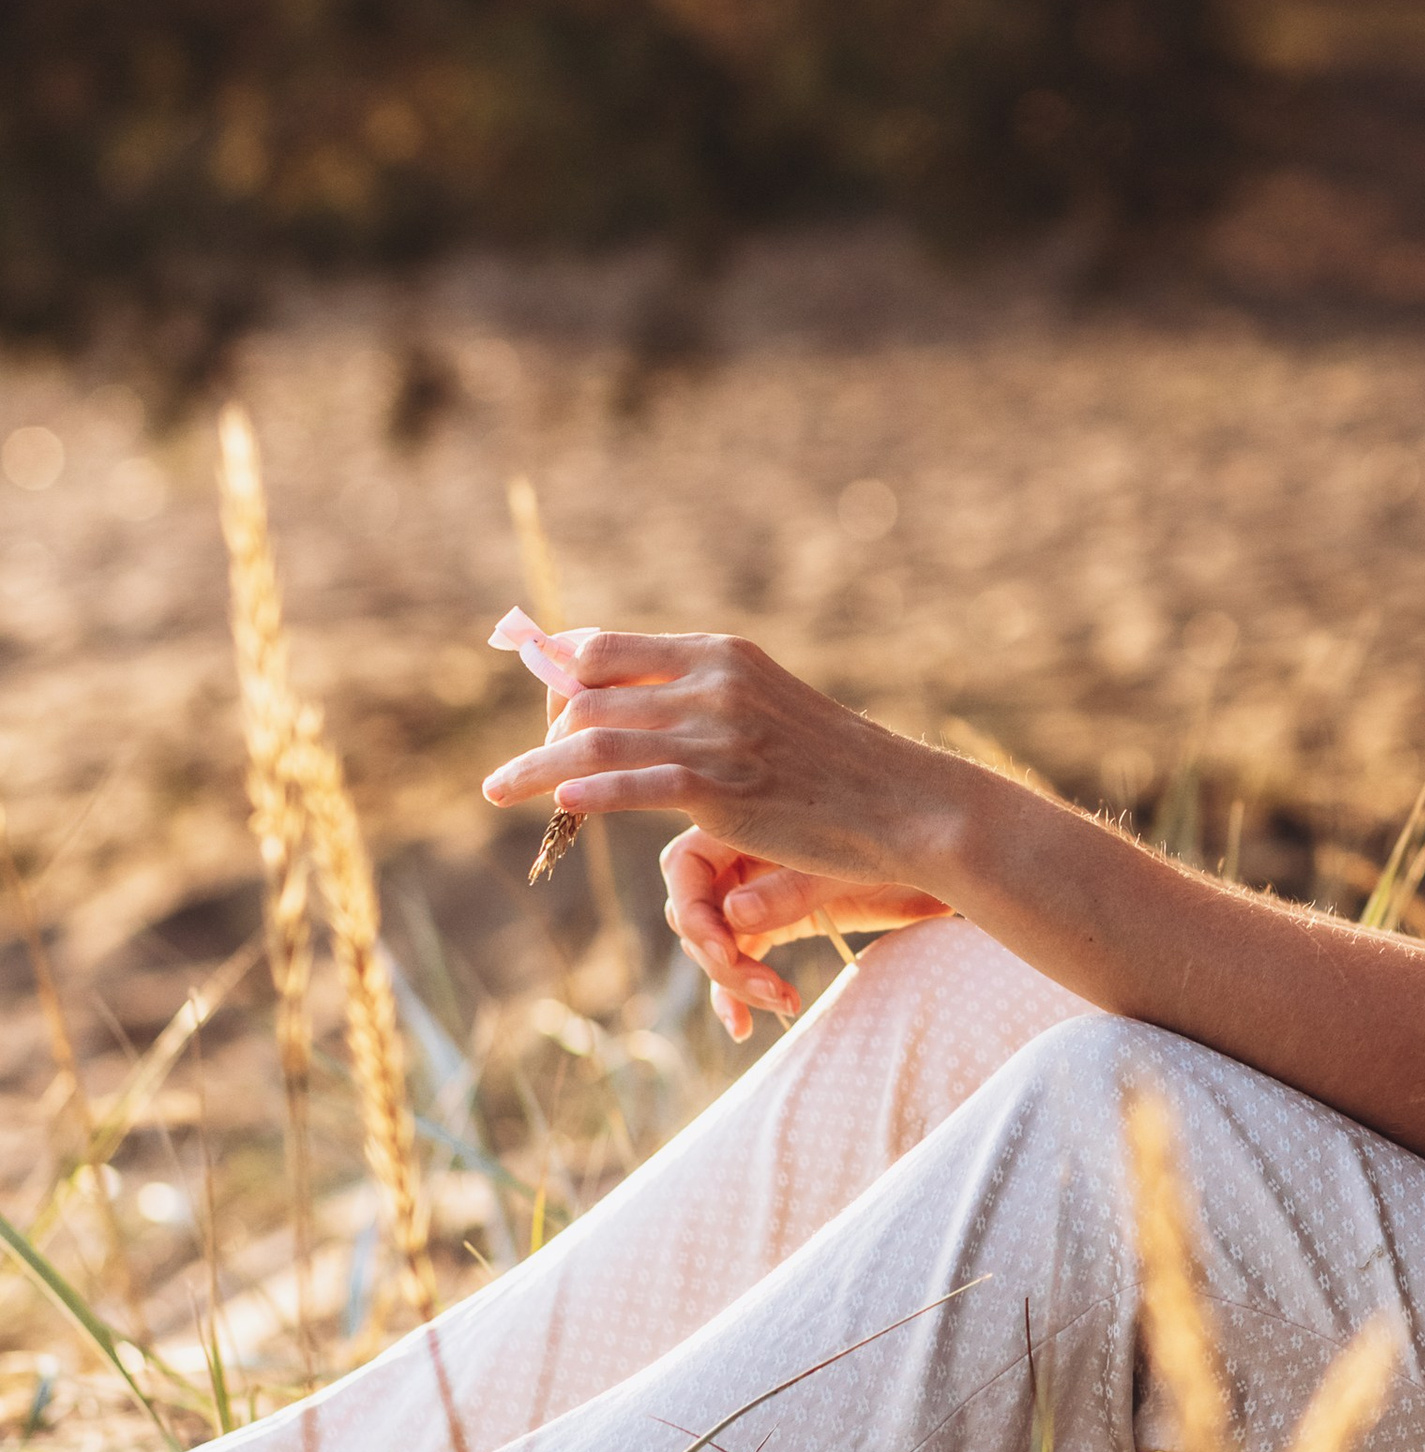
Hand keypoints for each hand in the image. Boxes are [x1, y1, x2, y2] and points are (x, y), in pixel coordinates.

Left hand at [482, 632, 959, 1037]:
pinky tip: (557, 805)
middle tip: (523, 767)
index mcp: (719, 653)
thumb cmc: (831, 764)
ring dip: (533, 766)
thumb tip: (631, 708)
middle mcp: (711, 682)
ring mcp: (715, 734)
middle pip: (587, 692)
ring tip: (497, 790)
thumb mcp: (765, 706)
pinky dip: (586, 794)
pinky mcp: (721, 789)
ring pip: (594, 740)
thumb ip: (699, 699)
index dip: (556, 672)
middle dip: (543, 728)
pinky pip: (632, 787)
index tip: (537, 702)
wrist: (900, 803)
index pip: (605, 646)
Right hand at [659, 833, 949, 1039]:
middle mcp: (742, 855)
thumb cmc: (898, 844)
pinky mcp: (775, 925)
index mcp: (749, 822)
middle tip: (766, 988)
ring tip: (784, 1003)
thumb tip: (733, 916)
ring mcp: (755, 893)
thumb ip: (792, 886)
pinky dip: (736, 995)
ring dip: (736, 981)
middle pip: (694, 912)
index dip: (695, 912)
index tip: (726, 952)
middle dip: (719, 956)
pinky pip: (737, 963)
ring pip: (715, 944)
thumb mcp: (850, 860)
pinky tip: (744, 1027)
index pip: (685, 866)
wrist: (942, 861)